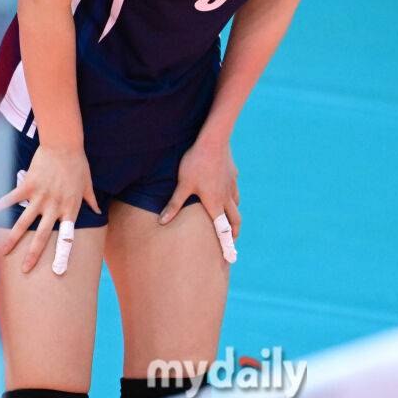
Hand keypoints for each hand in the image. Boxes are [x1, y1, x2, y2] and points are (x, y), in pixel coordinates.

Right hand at [0, 144, 101, 274]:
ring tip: (4, 250)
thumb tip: (99, 211)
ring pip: (24, 222)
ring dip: (14, 237)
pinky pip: (13, 198)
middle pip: (42, 235)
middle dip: (33, 254)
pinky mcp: (28, 185)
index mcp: (70, 207)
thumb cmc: (78, 163)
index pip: (66, 236)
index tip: (57, 271)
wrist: (65, 144)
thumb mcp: (88, 183)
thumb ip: (91, 200)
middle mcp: (54, 206)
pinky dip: (3, 204)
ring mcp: (40, 196)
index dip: (62, 254)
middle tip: (24, 269)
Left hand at [158, 138, 239, 262]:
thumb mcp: (183, 185)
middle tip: (232, 242)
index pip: (222, 230)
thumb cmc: (196, 163)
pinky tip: (227, 192)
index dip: (227, 245)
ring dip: (233, 215)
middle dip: (233, 233)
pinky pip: (234, 189)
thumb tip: (162, 222)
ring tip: (229, 220)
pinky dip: (232, 196)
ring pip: (236, 205)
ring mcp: (231, 185)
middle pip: (234, 220)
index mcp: (215, 204)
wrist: (213, 140)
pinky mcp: (232, 173)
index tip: (230, 258)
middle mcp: (226, 197)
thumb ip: (174, 204)